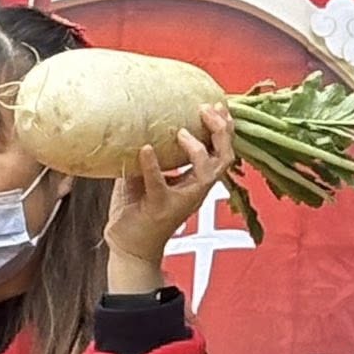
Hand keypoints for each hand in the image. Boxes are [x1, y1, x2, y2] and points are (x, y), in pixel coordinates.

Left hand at [104, 103, 235, 289]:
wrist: (127, 248)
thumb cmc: (137, 211)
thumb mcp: (147, 175)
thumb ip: (152, 153)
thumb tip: (142, 120)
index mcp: (196, 180)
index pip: (221, 151)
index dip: (225, 128)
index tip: (217, 106)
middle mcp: (195, 190)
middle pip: (224, 158)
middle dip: (222, 132)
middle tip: (208, 110)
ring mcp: (181, 200)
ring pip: (208, 173)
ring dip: (198, 149)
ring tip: (182, 132)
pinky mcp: (160, 208)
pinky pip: (160, 183)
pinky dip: (152, 164)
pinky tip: (145, 149)